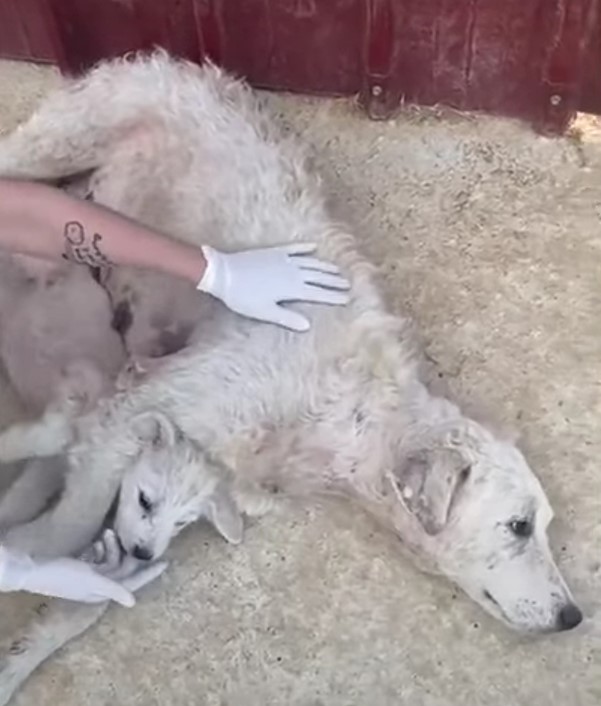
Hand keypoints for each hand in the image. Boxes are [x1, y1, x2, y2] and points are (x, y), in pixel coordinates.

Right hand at [0, 531, 166, 605]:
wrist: (33, 569)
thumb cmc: (62, 576)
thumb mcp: (90, 581)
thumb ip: (114, 589)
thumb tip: (133, 602)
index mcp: (103, 591)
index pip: (133, 582)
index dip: (149, 572)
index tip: (166, 562)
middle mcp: (100, 585)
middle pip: (123, 568)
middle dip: (124, 551)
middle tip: (121, 535)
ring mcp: (90, 576)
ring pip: (111, 560)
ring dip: (111, 547)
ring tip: (105, 534)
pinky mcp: (81, 568)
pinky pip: (99, 557)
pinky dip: (100, 548)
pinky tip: (97, 539)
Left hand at [197, 244, 349, 330]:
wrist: (224, 273)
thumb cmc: (242, 297)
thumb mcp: (265, 312)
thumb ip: (287, 318)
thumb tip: (307, 325)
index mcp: (291, 288)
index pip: (318, 293)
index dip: (333, 296)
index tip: (347, 298)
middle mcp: (292, 272)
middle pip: (318, 277)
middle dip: (334, 281)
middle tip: (349, 284)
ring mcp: (284, 260)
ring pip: (310, 262)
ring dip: (325, 266)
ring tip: (338, 269)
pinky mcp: (274, 252)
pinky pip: (294, 248)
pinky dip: (305, 248)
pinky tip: (314, 247)